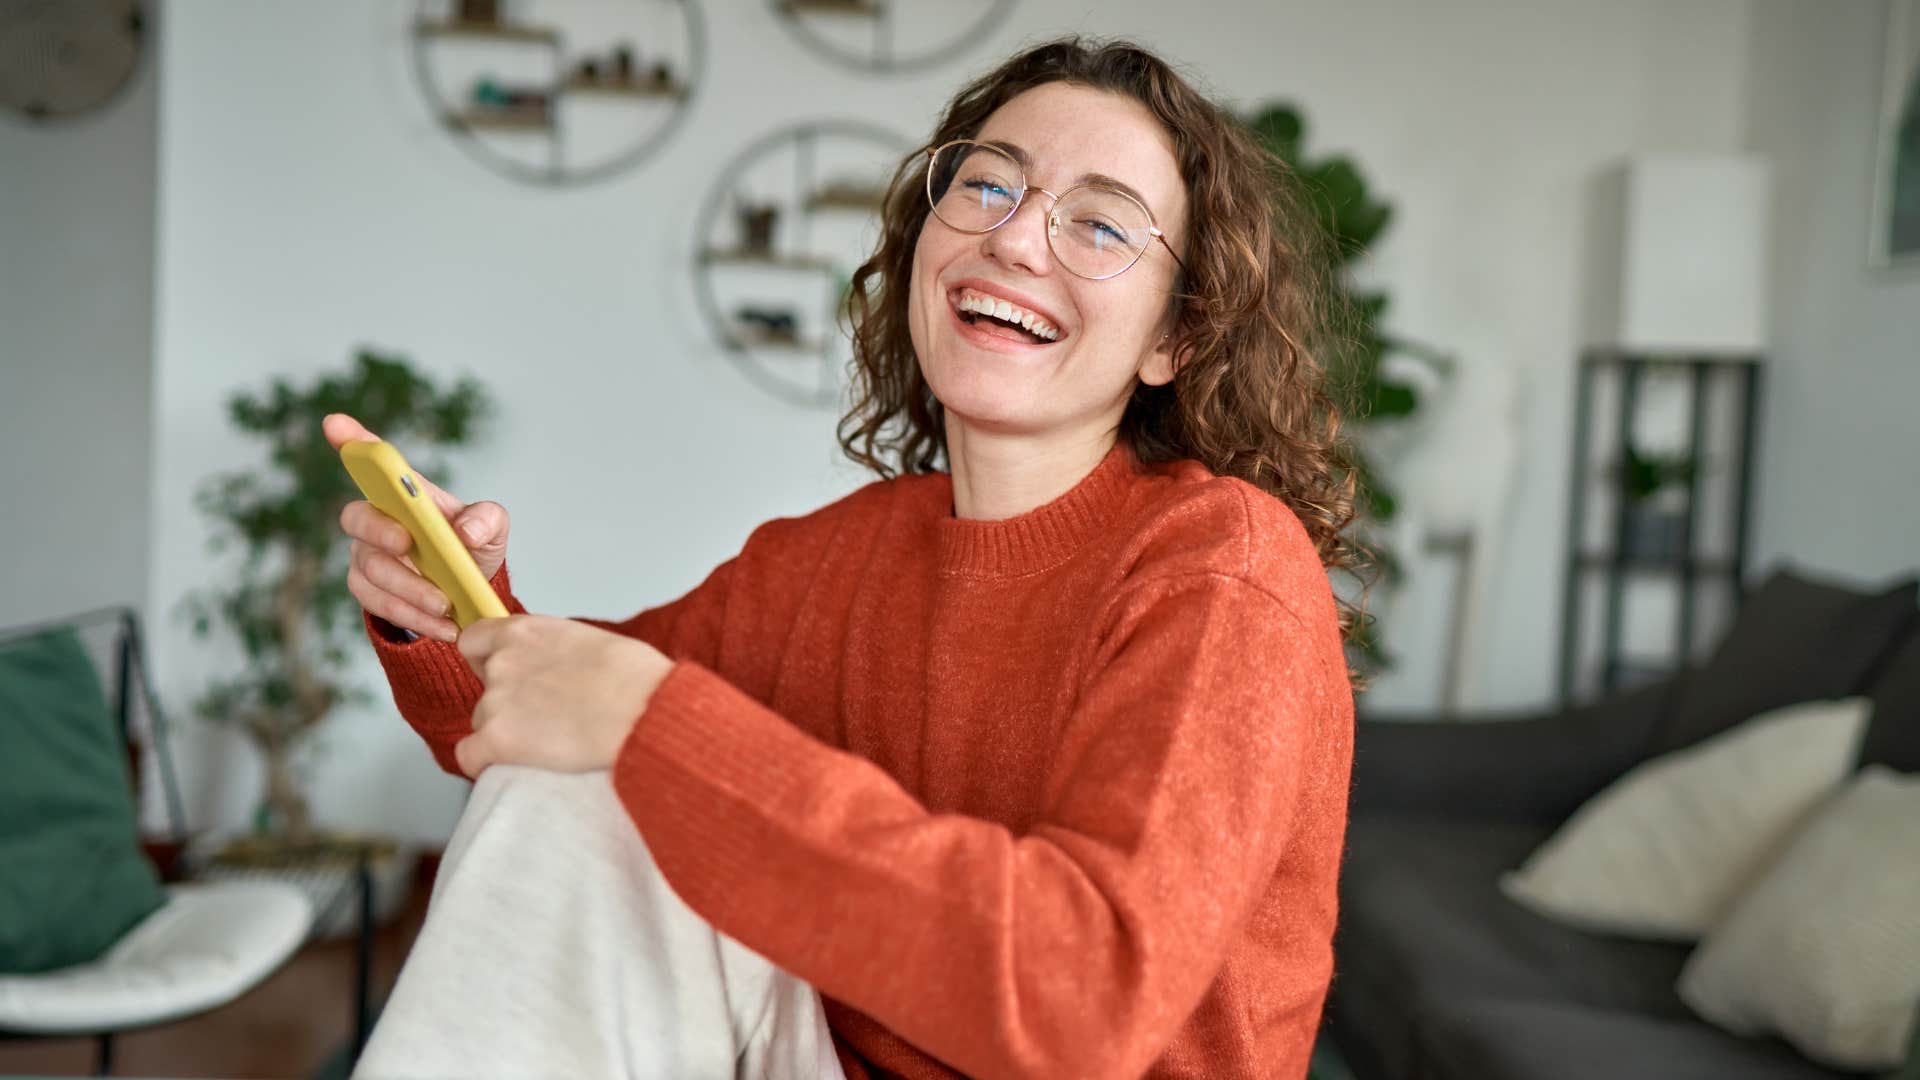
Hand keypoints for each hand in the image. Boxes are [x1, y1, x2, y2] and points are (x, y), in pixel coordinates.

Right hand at [325, 412, 509, 643]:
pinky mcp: (369, 592)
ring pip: (370, 570)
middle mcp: (377, 519)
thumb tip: (465, 534)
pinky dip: (413, 616)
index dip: (352, 442)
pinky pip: (379, 605)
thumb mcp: (492, 528)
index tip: (335, 424)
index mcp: (405, 493)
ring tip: (445, 605)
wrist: (469, 592)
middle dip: (380, 531)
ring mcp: (367, 556)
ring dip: (408, 589)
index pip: (371, 460)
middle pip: (357, 519)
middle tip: (409, 546)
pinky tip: (444, 626)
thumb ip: (486, 519)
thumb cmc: (472, 545)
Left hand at [453, 615, 673, 778]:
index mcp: (524, 631)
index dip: (485, 661)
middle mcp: (502, 662)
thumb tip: (558, 668)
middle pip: (482, 687)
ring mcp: (496, 701)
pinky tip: (511, 765)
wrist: (642, 707)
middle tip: (541, 716)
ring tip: (546, 743)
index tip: (505, 676)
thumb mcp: (590, 641)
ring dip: (504, 733)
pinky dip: (484, 762)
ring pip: (482, 722)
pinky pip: (469, 756)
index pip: (473, 642)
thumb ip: (556, 650)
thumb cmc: (635, 676)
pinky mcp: (498, 740)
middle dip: (505, 702)